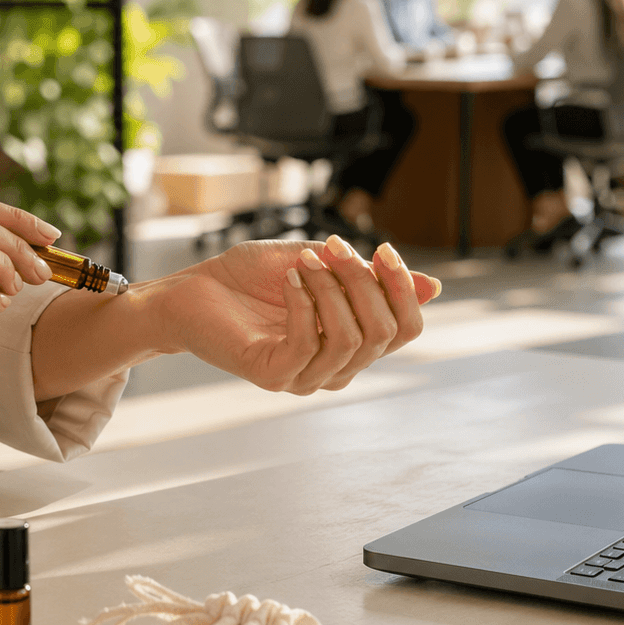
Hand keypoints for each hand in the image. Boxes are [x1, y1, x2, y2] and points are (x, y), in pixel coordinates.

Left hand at [142, 236, 439, 394]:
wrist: (191, 290)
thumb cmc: (250, 277)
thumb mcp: (319, 264)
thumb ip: (368, 276)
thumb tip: (432, 286)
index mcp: (353, 343)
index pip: (406, 328)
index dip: (403, 288)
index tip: (382, 248)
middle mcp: (335, 369)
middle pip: (383, 333)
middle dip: (364, 281)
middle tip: (332, 245)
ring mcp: (304, 378)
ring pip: (349, 340)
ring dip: (332, 289)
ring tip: (304, 260)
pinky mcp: (272, 376)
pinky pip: (308, 342)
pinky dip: (303, 302)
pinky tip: (289, 277)